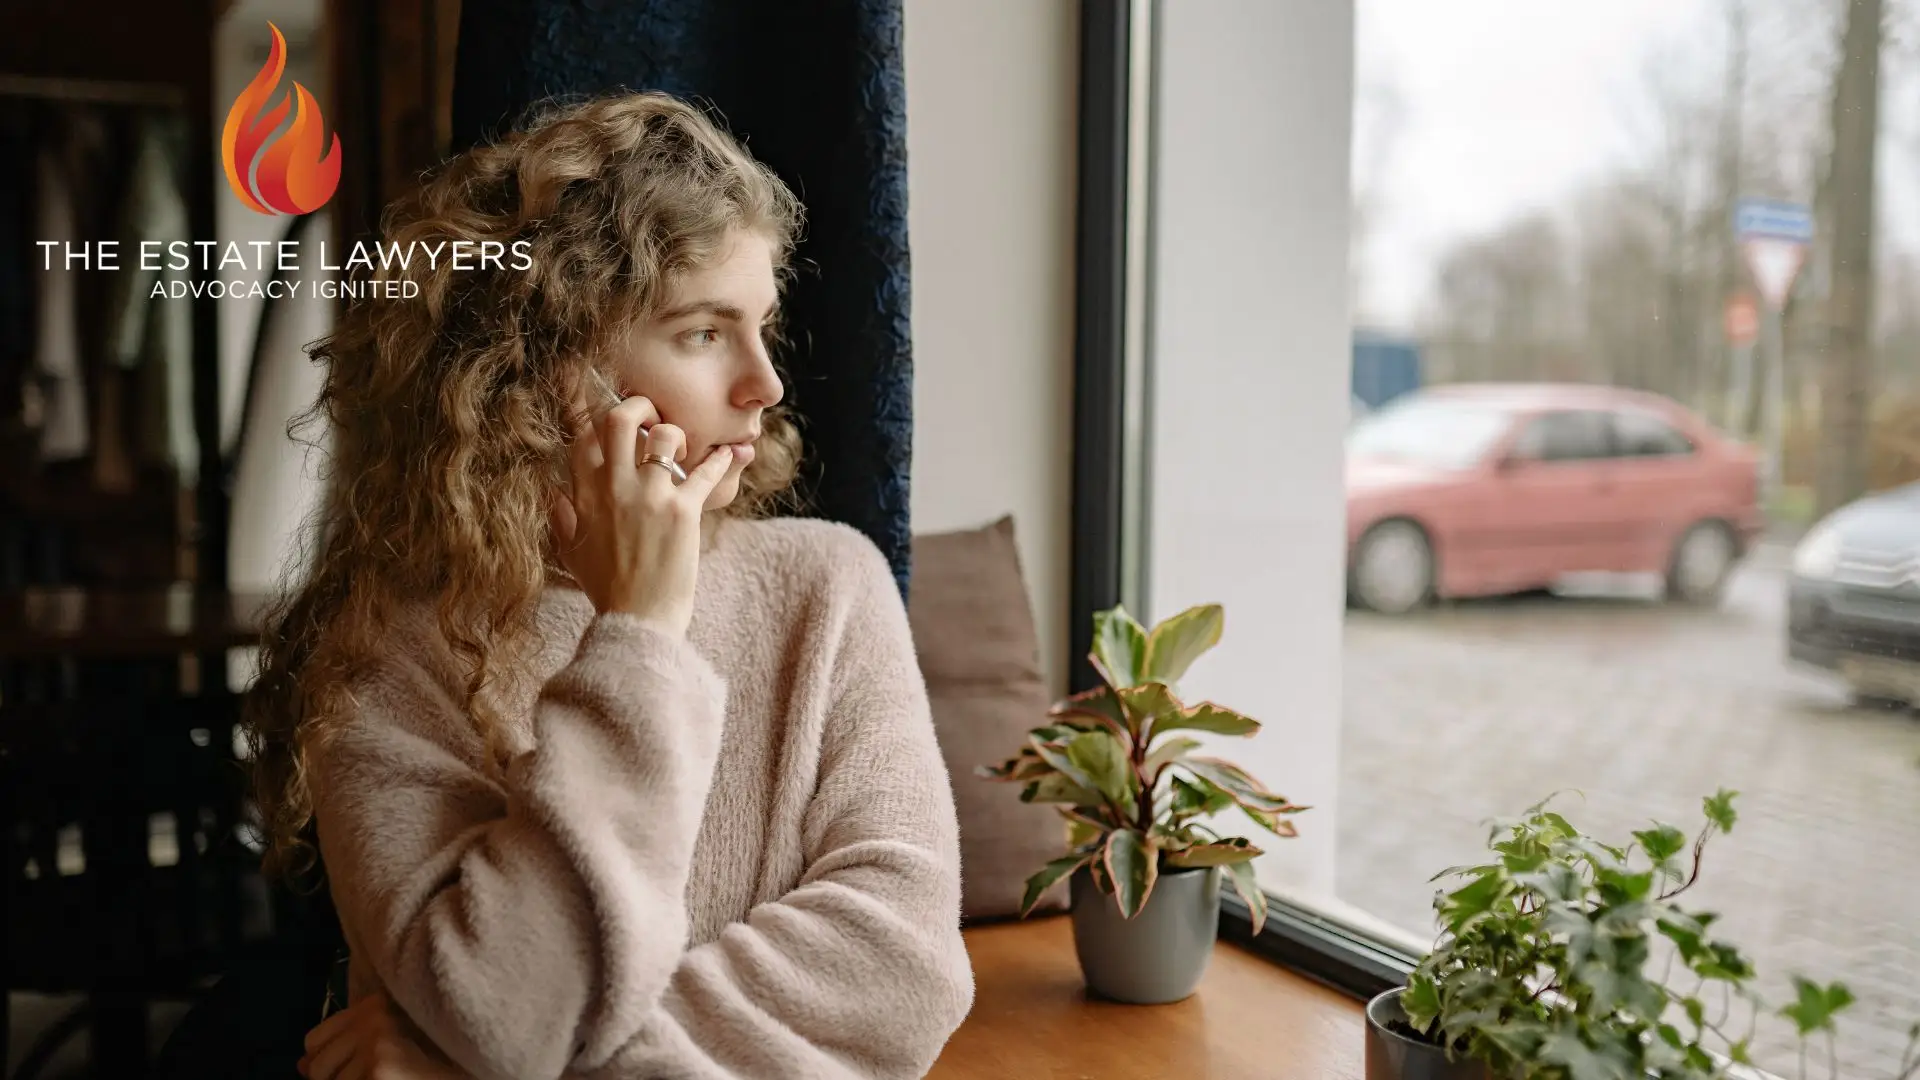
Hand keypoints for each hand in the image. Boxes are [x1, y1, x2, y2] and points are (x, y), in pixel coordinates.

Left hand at [298, 992, 468, 1079]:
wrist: (477, 1063)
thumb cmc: (442, 1055)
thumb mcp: (392, 1040)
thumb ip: (349, 1045)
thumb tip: (301, 1065)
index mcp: (377, 1003)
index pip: (315, 1039)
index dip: (324, 1063)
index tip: (346, 1072)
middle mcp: (373, 1017)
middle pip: (317, 1065)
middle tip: (373, 1076)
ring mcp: (375, 1044)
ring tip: (390, 1076)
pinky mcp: (379, 1071)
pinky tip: (394, 1077)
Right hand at [549, 392, 734, 633]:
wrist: (638, 622)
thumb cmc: (607, 590)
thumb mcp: (572, 554)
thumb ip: (563, 519)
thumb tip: (556, 495)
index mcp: (584, 496)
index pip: (583, 435)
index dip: (590, 408)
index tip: (603, 399)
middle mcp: (613, 488)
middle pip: (620, 419)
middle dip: (639, 404)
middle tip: (652, 413)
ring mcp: (649, 497)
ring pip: (664, 435)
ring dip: (678, 436)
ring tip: (685, 452)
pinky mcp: (683, 512)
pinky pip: (706, 472)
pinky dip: (723, 460)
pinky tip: (732, 454)